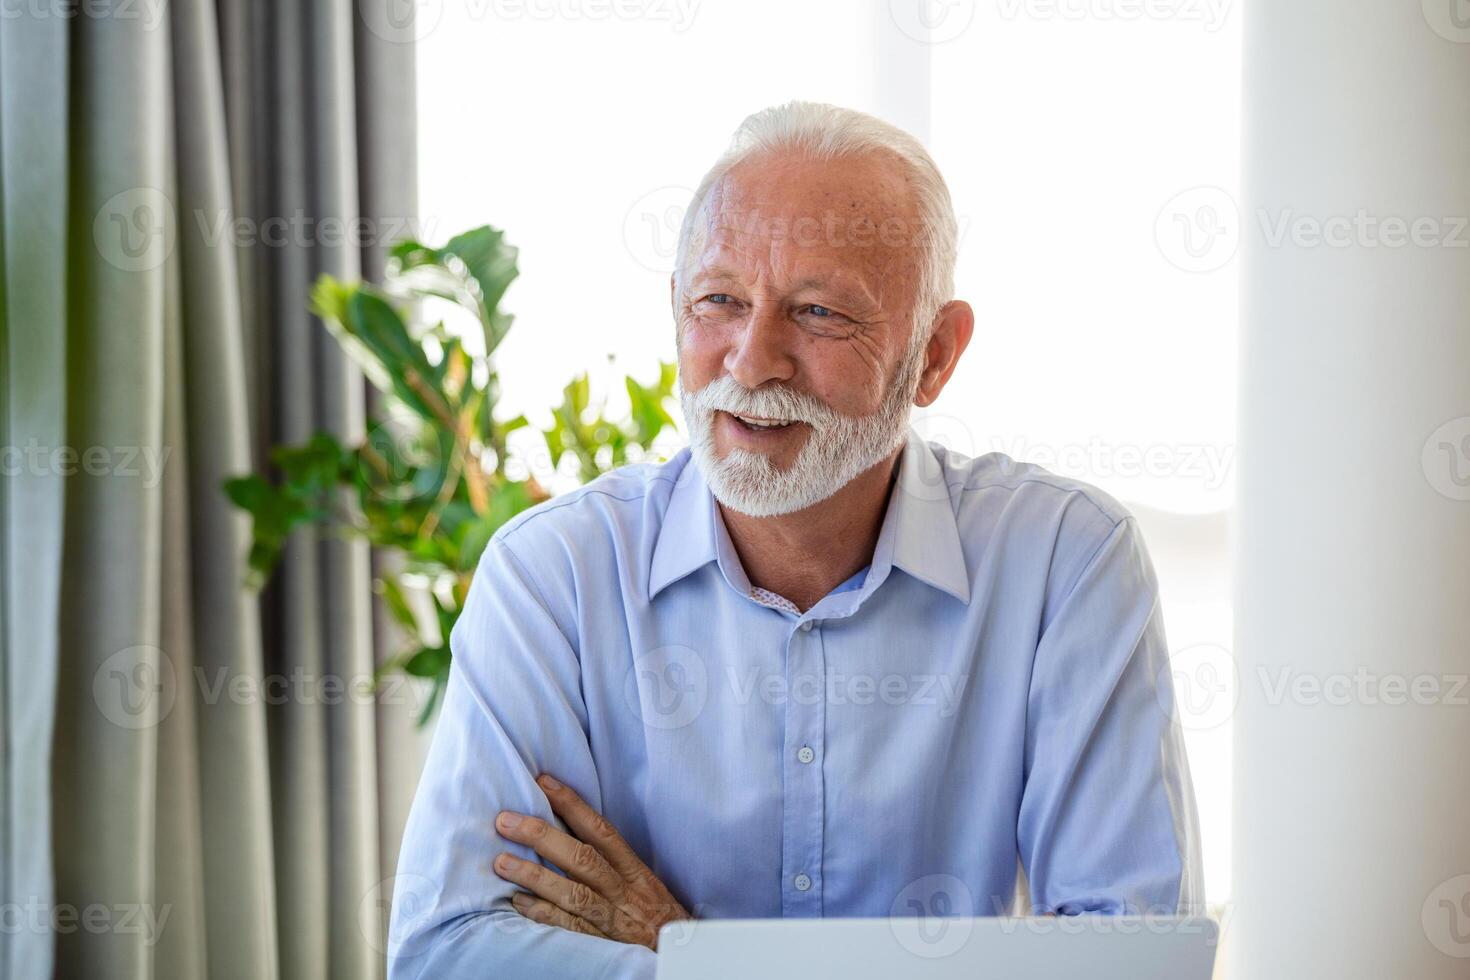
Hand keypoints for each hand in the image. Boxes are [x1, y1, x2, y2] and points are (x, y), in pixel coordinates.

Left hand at [494, 773, 691, 949]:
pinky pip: (570, 928)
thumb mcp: (646, 886)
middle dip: (541, 836)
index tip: (544, 783)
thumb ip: (615, 865)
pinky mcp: (604, 946)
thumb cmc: (659, 919)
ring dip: (534, 875)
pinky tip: (518, 902)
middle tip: (506, 820)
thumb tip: (571, 833)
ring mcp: (613, 919)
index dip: (572, 805)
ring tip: (501, 861)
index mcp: (635, 872)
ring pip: (572, 892)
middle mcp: (623, 891)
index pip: (601, 831)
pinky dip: (544, 914)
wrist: (683, 956)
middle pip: (581, 858)